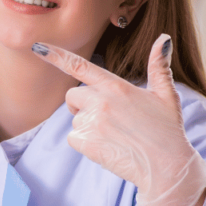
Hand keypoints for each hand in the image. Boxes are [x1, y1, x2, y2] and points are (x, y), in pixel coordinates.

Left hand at [32, 34, 205, 205]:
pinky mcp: (86, 142)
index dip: (57, 56)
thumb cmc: (167, 130)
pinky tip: (107, 146)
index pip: (80, 66)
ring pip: (75, 119)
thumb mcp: (167, 95)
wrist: (166, 166)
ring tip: (114, 135)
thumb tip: (163, 39)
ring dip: (87, 126)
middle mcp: (101, 101)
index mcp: (116, 86)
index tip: (38, 47)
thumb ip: (159, 66)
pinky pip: (73, 138)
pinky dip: (85, 143)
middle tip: (106, 117)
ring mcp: (92, 122)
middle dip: (81, 105)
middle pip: (73, 96)